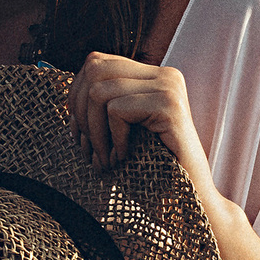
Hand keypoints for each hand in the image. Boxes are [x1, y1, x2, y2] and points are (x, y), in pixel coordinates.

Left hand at [65, 53, 215, 196]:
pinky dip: (113, 139)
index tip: (79, 131)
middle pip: (94, 69)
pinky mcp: (170, 106)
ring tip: (104, 159)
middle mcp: (165, 74)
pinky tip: (123, 157)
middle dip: (80, 111)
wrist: (190, 197)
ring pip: (99, 91)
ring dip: (94, 132)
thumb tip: (69, 96)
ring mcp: (169, 87)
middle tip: (88, 148)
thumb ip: (104, 107)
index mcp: (154, 75)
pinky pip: (117, 110)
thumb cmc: (154, 168)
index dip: (77, 94)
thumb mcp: (124, 130)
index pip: (97, 62)